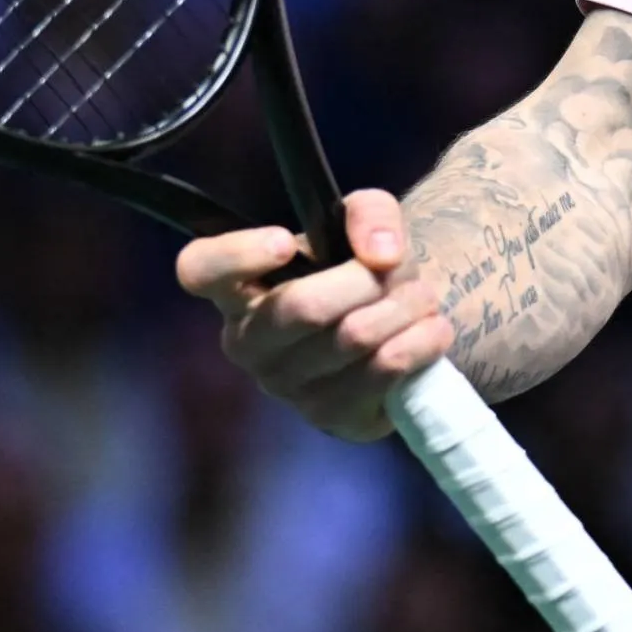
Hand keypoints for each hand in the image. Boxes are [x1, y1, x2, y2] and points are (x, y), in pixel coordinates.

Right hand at [173, 187, 457, 441]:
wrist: (398, 320)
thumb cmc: (360, 266)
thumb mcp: (363, 221)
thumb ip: (371, 214)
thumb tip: (381, 253)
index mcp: (236, 287)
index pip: (199, 270)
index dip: (236, 254)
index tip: (287, 241)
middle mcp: (249, 342)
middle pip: (300, 307)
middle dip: (365, 281)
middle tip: (402, 268)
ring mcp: (286, 386)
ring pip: (351, 339)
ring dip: (404, 309)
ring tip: (424, 296)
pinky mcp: (332, 417)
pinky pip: (380, 376)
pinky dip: (419, 344)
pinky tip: (432, 331)